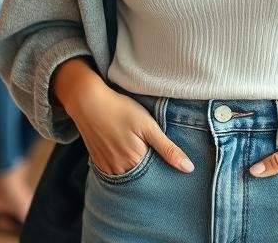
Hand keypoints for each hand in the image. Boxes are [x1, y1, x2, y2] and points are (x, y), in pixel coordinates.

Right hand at [62, 75, 193, 176]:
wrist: (88, 101)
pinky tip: (122, 148)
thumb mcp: (148, 126)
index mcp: (135, 162)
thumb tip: (189, 168)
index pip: (156, 174)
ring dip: (135, 167)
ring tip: (134, 145)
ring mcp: (106, 168)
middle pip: (141, 176)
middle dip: (149, 168)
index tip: (165, 156)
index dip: (163, 166)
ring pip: (128, 174)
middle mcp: (119, 170)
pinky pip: (114, 171)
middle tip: (148, 146)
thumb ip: (168, 149)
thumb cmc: (120, 110)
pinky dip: (121, 164)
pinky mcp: (97, 162)